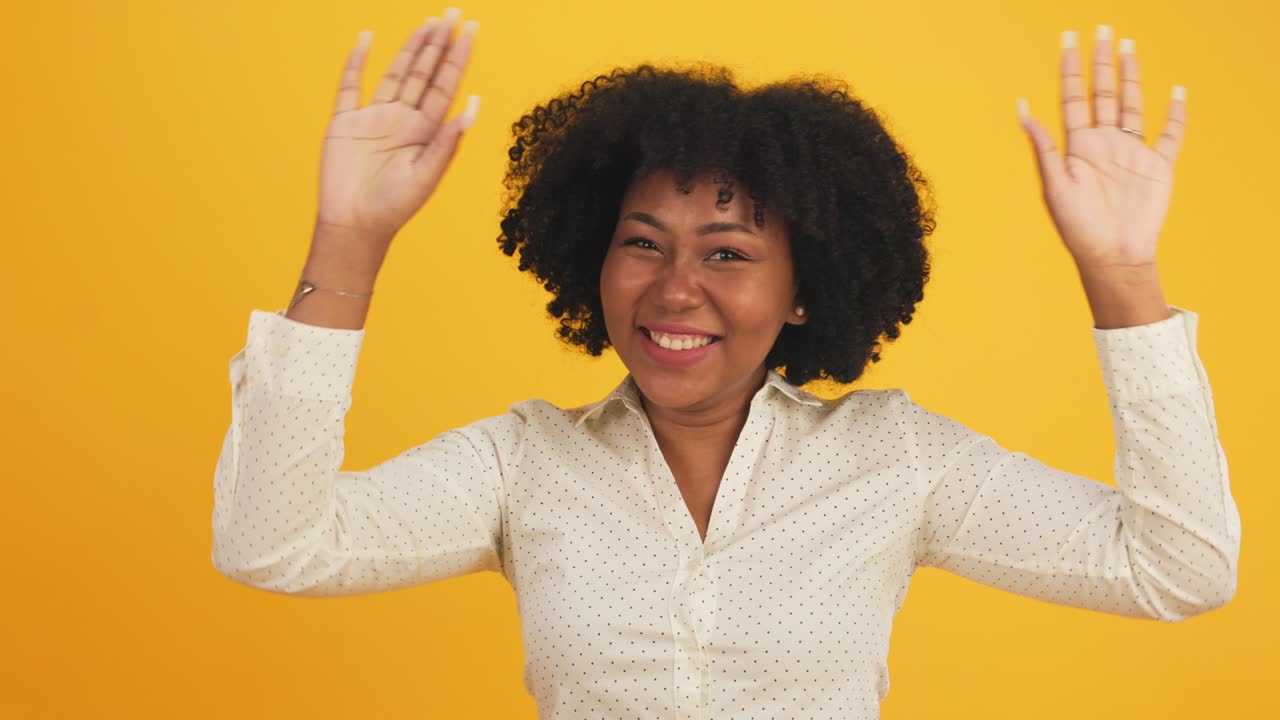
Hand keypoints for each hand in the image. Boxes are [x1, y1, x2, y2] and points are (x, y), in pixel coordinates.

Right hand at [315, 9, 479, 247]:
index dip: (458, 58)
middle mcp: (403, 120)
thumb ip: (447, 141)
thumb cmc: (394, 208)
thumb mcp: (426, 175)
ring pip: (396, 73)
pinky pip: (350, 86)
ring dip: (411, 47)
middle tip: (454, 13)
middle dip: (439, 43)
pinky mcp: (345, 123)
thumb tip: (473, 104)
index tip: (471, 31)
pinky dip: (356, 62)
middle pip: (425, 73)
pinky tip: (366, 39)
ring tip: (428, 21)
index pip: (446, 86)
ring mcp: (374, 118)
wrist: (354, 226)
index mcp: (426, 132)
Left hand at [1016, 28, 1185, 272]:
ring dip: (1132, 76)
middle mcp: (1103, 143)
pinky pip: (1170, 134)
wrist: (1112, 256)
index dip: (1070, 68)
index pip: (1072, 97)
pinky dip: (1175, 113)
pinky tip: (1175, 90)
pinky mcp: (1157, 166)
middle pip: (1103, 93)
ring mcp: (1131, 152)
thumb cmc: (1077, 228)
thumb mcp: (1054, 185)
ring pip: (1132, 105)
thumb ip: (1042, 146)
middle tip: (1103, 28)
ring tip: (1128, 46)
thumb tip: (1021, 108)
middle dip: (1102, 62)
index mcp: (1076, 146)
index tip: (1069, 40)